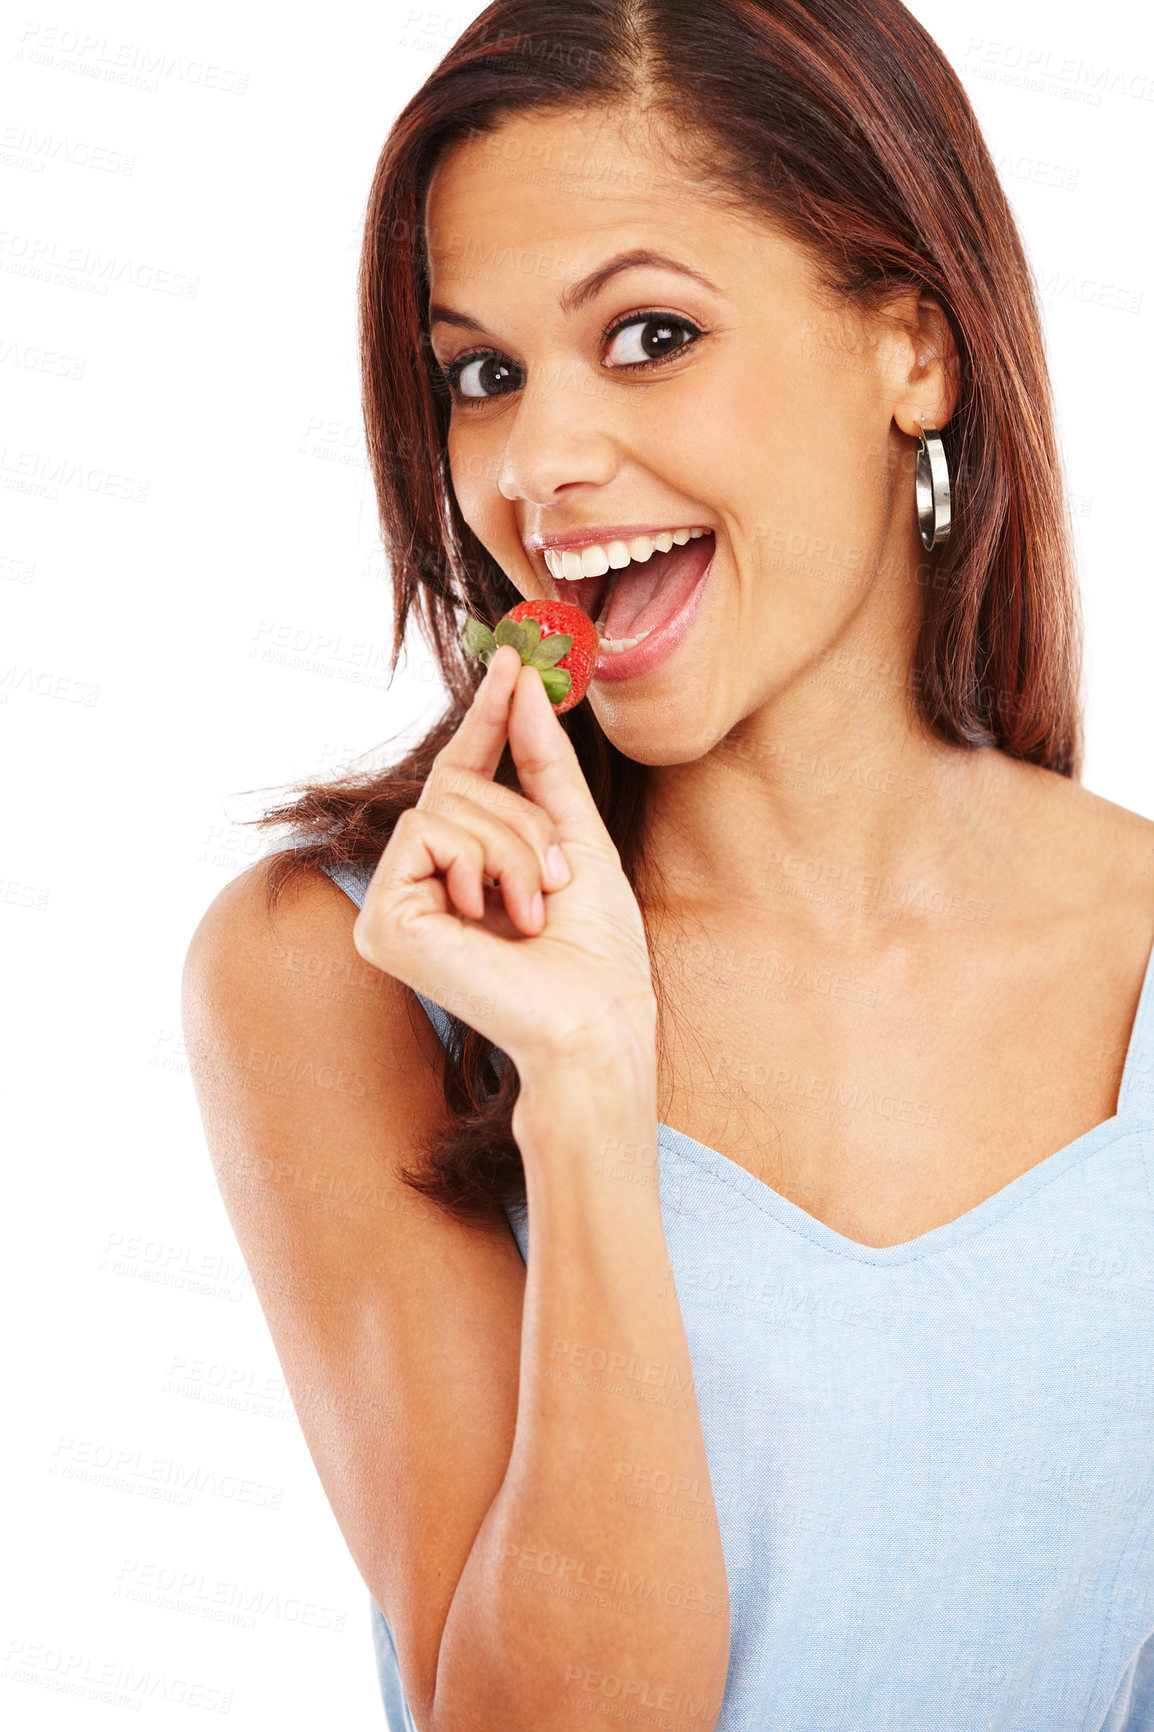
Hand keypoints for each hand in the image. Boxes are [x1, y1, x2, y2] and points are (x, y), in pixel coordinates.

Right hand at [352, 646, 657, 1073]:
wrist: (597, 1020)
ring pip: (443, 804)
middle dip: (523, 818)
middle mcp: (419, 884)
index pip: (463, 774)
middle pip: (456, 785)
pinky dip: (478, 861)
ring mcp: (393, 905)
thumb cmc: (596, 951)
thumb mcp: (576, 836)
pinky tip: (494, 920)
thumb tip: (524, 682)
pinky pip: (425, 831)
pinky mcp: (381, 924)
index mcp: (463, 867)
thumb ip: (544, 762)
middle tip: (555, 880)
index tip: (512, 658)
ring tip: (533, 909)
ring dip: (512, 845)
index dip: (487, 716)